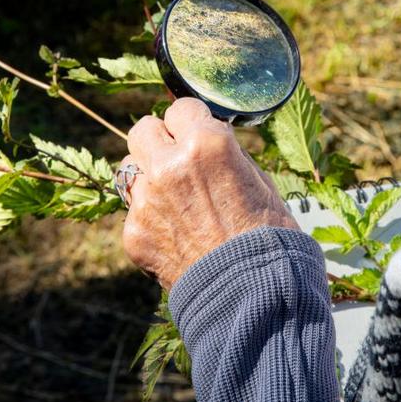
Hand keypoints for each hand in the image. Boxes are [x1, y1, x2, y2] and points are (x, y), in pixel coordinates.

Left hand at [119, 97, 298, 288]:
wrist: (253, 294)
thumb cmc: (269, 236)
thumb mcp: (260, 181)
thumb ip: (227, 156)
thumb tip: (210, 144)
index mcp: (207, 143)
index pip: (181, 107)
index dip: (193, 121)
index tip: (198, 133)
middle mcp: (169, 165)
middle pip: (144, 129)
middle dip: (160, 139)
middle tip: (177, 157)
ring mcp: (146, 199)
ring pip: (131, 168)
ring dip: (150, 176)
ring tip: (176, 199)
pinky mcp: (133, 232)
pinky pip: (134, 211)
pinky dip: (151, 217)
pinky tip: (176, 234)